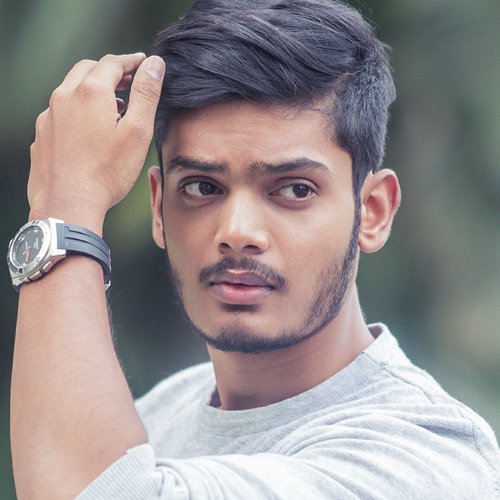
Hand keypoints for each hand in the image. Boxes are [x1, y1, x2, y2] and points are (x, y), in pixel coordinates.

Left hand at [27, 52, 164, 232]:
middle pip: (88, 69)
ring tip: (112, 107)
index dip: (131, 61)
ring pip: (71, 90)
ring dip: (92, 89)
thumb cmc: (107, 172)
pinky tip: (88, 130)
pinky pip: (60, 112)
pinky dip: (77, 110)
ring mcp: (49, 117)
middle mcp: (64, 97)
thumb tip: (154, 64)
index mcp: (90, 92)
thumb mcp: (137, 132)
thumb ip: (146, 94)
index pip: (113, 63)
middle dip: (110, 71)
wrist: (68, 203)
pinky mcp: (42, 135)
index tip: (143, 63)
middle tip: (129, 81)